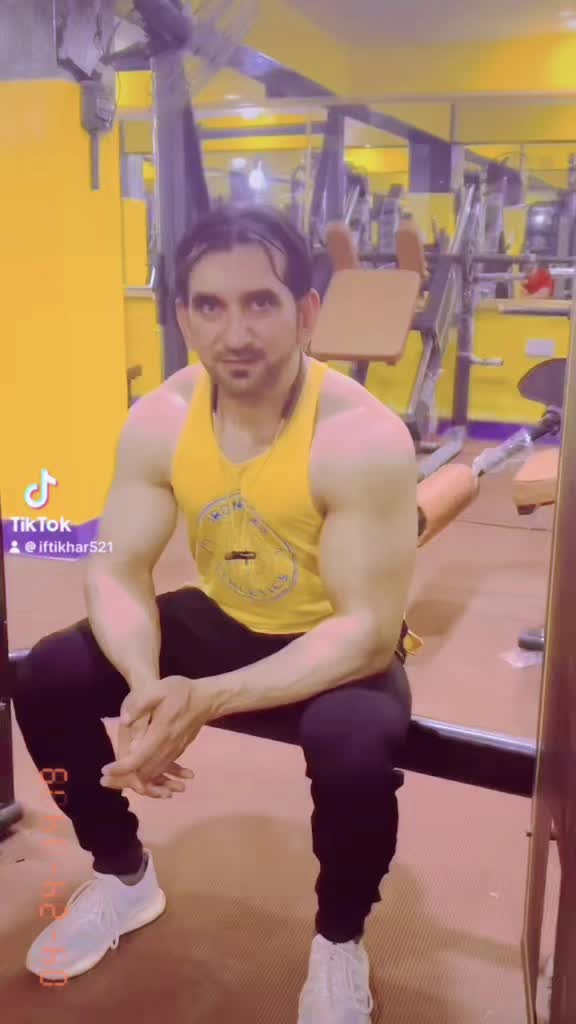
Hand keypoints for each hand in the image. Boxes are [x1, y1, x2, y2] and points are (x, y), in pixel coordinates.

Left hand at [100, 683, 193, 798]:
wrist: (206, 699)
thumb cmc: (180, 692)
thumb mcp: (158, 689)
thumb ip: (140, 704)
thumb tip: (124, 721)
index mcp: (160, 733)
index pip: (138, 758)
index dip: (121, 767)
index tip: (105, 770)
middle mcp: (168, 747)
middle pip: (145, 771)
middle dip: (125, 778)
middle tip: (106, 779)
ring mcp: (175, 750)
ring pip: (154, 772)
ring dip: (137, 778)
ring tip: (118, 777)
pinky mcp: (179, 750)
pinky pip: (162, 768)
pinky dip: (149, 774)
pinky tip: (137, 772)